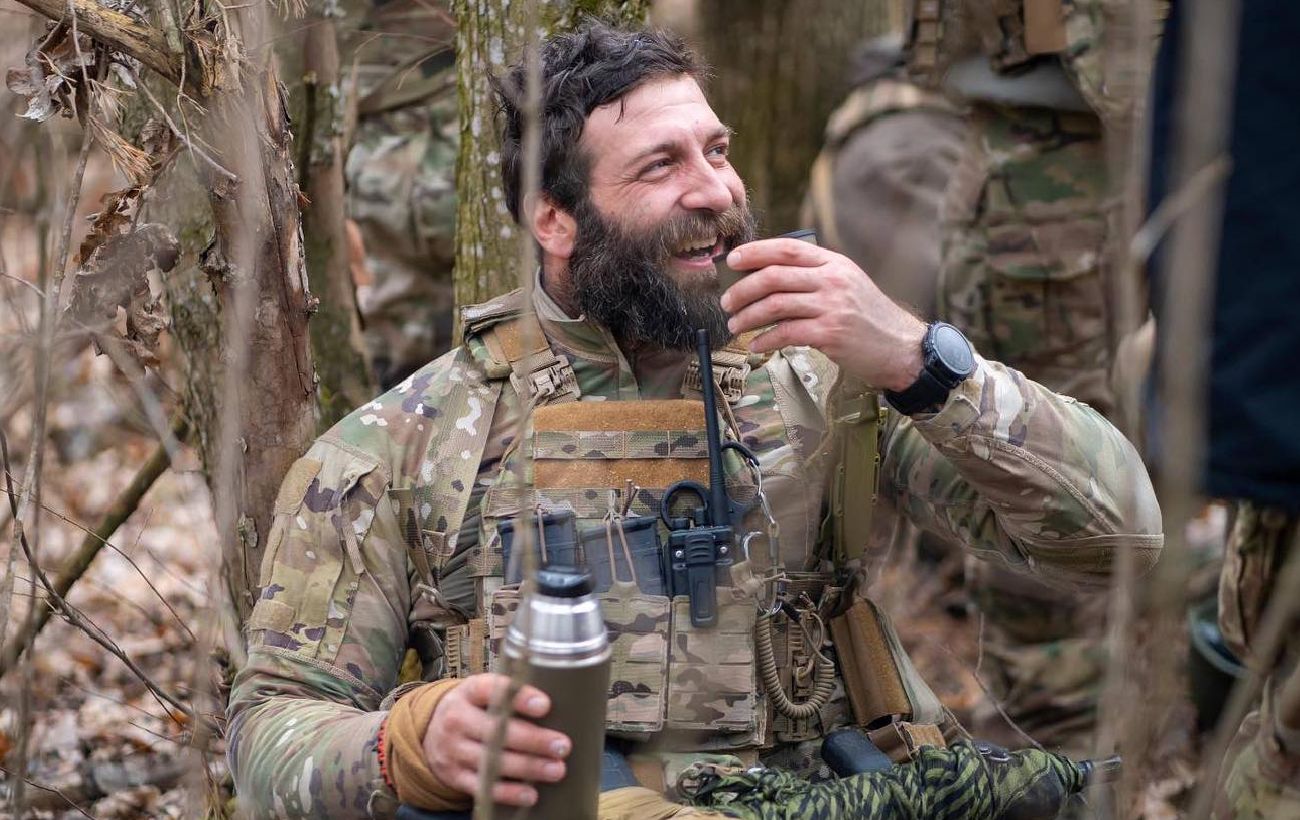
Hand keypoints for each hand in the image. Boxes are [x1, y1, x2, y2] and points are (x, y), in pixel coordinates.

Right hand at [422, 673, 570, 806]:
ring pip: (492, 761)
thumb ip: (511, 695)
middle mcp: (458, 720)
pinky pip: (482, 787)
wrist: (429, 733)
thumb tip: (562, 701)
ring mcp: (454, 750)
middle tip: (562, 745)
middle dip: (533, 740)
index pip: (491, 690)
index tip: (545, 705)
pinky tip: (530, 794)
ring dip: (528, 768)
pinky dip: (508, 793)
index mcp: (468, 692)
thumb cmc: (473, 710)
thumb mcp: (483, 693)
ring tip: (556, 770)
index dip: (518, 698)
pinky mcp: (455, 776)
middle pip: (495, 731)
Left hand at [720, 238, 925, 390]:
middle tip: (726, 302)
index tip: (732, 261)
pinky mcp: (830, 333)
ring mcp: (832, 307)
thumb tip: (766, 275)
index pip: (787, 249)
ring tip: (735, 325)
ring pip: (775, 305)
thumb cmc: (866, 317)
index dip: (755, 252)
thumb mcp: (846, 283)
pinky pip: (786, 333)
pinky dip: (765, 339)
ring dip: (747, 316)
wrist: (899, 346)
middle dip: (742, 289)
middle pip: (774, 277)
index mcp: (833, 263)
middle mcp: (832, 280)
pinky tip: (756, 344)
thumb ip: (813, 275)